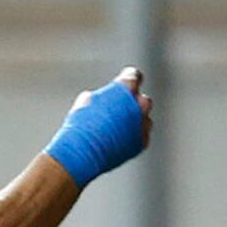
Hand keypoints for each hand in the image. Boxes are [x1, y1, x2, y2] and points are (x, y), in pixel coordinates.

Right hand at [45, 68, 152, 188]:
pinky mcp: (142, 142)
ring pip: (144, 120)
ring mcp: (143, 124)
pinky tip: (118, 140)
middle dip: (134, 103)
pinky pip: (141, 136)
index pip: (134, 76)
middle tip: (120, 110)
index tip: (127, 81)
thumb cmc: (82, 123)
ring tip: (116, 129)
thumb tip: (109, 100)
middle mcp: (139, 105)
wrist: (84, 150)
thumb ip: (106, 96)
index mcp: (125, 88)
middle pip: (143, 100)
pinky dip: (133, 136)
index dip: (129, 77)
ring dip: (135, 121)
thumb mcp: (88, 100)